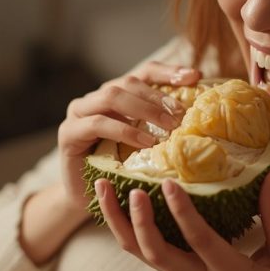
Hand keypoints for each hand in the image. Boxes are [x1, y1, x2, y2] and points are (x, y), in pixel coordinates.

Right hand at [58, 62, 199, 208]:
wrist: (90, 198)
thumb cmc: (121, 170)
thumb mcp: (146, 144)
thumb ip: (162, 126)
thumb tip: (200, 115)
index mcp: (116, 95)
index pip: (143, 73)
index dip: (168, 72)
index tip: (195, 77)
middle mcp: (95, 98)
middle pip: (128, 82)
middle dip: (158, 95)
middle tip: (181, 114)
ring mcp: (79, 113)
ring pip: (112, 96)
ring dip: (143, 109)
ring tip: (168, 126)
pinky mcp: (69, 133)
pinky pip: (98, 123)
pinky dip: (124, 130)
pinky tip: (145, 142)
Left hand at [96, 171, 269, 270]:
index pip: (199, 241)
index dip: (181, 211)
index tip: (168, 183)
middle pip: (154, 252)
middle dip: (137, 219)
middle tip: (128, 187)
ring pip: (142, 255)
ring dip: (120, 222)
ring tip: (102, 187)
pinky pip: (150, 257)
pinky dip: (133, 230)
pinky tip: (123, 204)